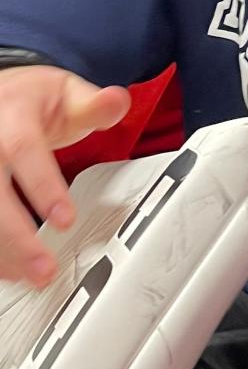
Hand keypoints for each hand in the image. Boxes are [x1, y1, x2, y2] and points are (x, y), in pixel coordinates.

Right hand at [0, 65, 129, 283]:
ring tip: (31, 275)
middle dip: (15, 233)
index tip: (64, 219)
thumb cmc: (32, 101)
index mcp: (12, 114)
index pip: (23, 150)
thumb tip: (117, 102)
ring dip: (4, 249)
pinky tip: (11, 268)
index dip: (42, 186)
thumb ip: (93, 105)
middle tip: (44, 267)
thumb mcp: (66, 93)